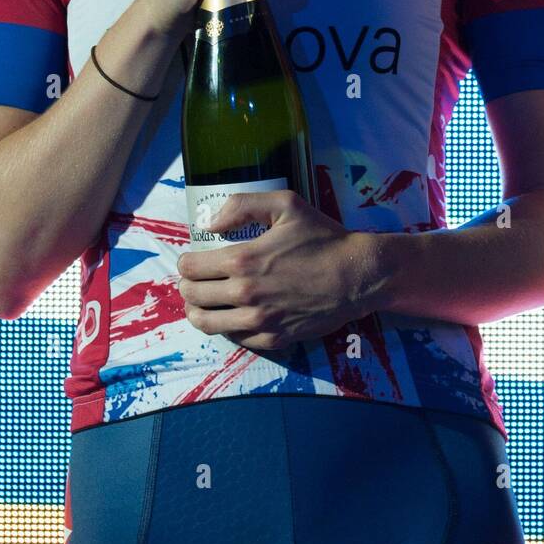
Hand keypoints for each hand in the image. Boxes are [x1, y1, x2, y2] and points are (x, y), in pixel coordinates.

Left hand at [176, 189, 383, 352]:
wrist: (357, 275)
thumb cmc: (324, 238)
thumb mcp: (287, 204)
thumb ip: (243, 206)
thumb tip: (210, 224)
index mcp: (243, 260)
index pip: (190, 268)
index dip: (185, 262)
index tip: (192, 260)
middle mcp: (245, 294)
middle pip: (193, 297)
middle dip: (188, 286)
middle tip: (195, 281)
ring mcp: (259, 320)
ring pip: (207, 324)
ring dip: (198, 312)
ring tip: (203, 303)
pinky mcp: (273, 338)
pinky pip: (236, 338)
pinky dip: (228, 326)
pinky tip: (233, 315)